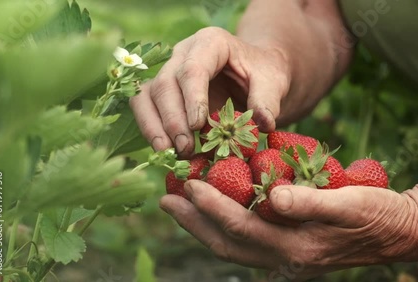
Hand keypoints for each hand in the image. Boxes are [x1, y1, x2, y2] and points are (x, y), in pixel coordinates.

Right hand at [130, 27, 290, 157]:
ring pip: (148, 95)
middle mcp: (182, 53)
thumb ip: (267, 101)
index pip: (193, 68)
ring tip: (169, 153)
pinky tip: (163, 150)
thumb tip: (263, 125)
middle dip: (173, 119)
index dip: (192, 98)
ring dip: (155, 126)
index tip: (197, 125)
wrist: (253, 72)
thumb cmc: (262, 73)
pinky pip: (144, 107)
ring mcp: (168, 71)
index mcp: (210, 43)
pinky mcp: (161, 91)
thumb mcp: (273, 82)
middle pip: (166, 83)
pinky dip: (150, 128)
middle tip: (186, 148)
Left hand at [160, 180, 417, 280]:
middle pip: (227, 243)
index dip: (212, 207)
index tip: (188, 184)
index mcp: (296, 249)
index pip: (242, 228)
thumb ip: (311, 203)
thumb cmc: (377, 214)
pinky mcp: (289, 248)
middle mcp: (284, 259)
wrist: (399, 232)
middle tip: (166, 198)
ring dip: (203, 225)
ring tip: (180, 203)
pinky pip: (247, 239)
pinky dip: (225, 224)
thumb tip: (274, 198)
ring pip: (233, 245)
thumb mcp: (349, 203)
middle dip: (193, 221)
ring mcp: (286, 257)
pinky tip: (216, 207)